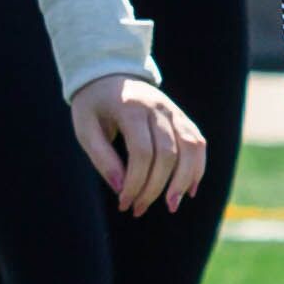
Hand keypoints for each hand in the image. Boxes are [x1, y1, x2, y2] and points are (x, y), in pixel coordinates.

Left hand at [68, 71, 207, 213]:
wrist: (109, 73)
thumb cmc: (94, 106)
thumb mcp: (85, 129)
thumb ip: (102, 158)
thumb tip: (121, 189)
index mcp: (131, 107)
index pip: (142, 152)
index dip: (135, 182)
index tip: (123, 203)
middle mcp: (158, 107)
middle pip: (168, 153)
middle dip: (155, 187)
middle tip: (138, 209)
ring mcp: (174, 110)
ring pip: (191, 147)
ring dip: (184, 180)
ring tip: (172, 205)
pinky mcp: (182, 117)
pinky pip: (198, 142)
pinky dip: (198, 167)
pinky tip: (189, 189)